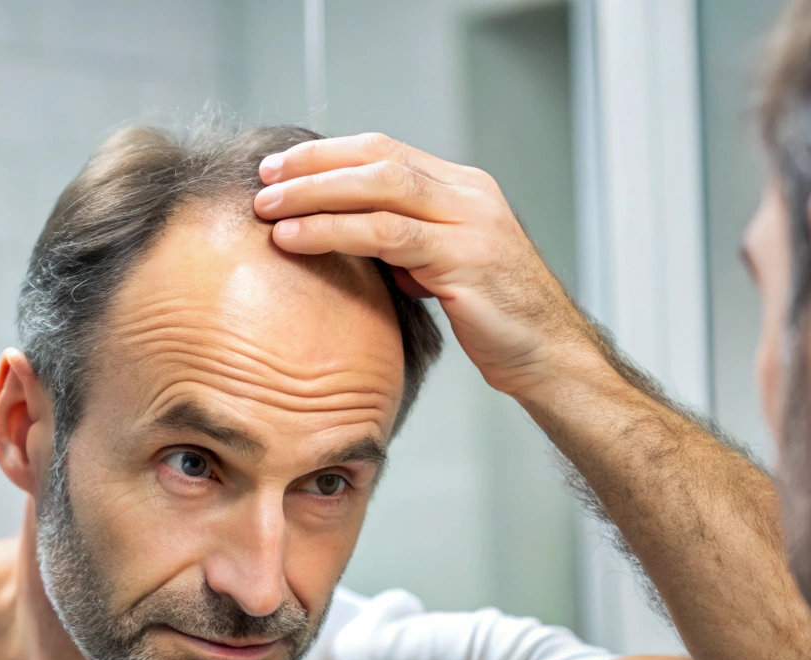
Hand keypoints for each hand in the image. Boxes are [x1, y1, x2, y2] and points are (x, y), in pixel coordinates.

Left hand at [255, 133, 599, 395]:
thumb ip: (404, 244)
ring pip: (380, 187)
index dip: (327, 154)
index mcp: (463, 189)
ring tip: (268, 209)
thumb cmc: (493, 320)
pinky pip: (388, 235)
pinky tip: (297, 240)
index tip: (280, 167)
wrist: (547, 358)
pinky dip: (335, 232)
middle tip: (263, 179)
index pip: (384, 151)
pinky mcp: (466, 258)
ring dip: (315, 195)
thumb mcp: (441, 268)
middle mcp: (470, 195)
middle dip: (313, 165)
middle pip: (378, 158)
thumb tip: (349, 238)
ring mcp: (472, 222)